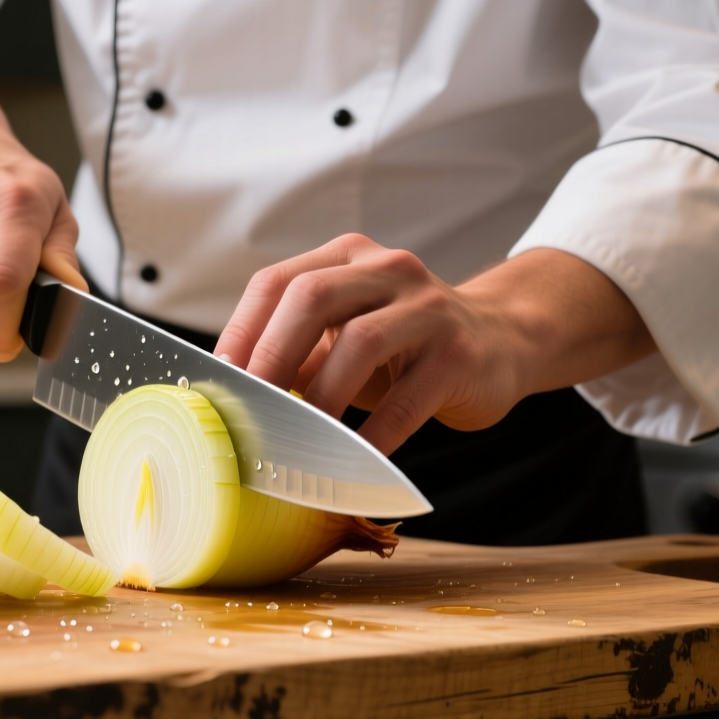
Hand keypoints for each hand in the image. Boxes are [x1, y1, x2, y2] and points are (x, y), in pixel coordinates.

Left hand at [212, 235, 655, 454]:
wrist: (501, 343)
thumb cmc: (401, 349)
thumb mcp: (343, 336)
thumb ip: (295, 352)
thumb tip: (229, 398)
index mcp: (346, 257)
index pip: (276, 282)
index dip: (241, 332)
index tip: (217, 383)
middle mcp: (388, 270)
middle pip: (311, 298)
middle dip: (271, 358)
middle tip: (250, 411)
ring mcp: (430, 307)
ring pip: (360, 343)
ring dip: (320, 400)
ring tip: (299, 440)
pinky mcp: (460, 354)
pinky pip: (407, 400)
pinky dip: (372, 436)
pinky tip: (350, 461)